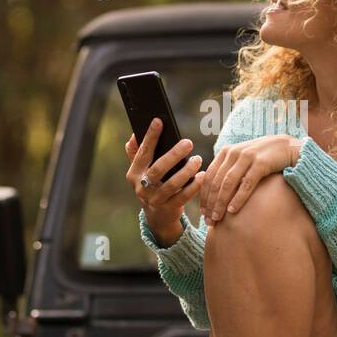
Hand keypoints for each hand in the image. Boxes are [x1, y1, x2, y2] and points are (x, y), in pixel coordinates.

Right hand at [125, 118, 205, 247]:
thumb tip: (133, 135)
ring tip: (198, 159)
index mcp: (134, 173)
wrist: (157, 216)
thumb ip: (136, 153)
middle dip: (174, 155)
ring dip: (187, 171)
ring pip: (172, 184)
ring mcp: (155, 200)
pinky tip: (202, 175)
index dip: (150, 137)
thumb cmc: (152, 185)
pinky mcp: (169, 209)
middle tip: (188, 143)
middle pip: (158, 169)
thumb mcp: (141, 171)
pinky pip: (183, 197)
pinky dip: (194, 186)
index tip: (159, 121)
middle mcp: (142, 187)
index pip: (143, 152)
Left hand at [199, 134, 301, 223]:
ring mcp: (247, 157)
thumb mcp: (243, 160)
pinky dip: (238, 198)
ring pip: (228, 183)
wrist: (287, 148)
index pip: (209, 176)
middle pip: (216, 182)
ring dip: (221, 203)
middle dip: (211, 203)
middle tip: (209, 221)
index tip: (203, 213)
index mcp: (226, 152)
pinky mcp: (261, 163)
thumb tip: (213, 193)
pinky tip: (233, 210)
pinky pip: (246, 184)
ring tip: (218, 218)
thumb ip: (229, 170)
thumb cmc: (263, 158)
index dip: (204, 196)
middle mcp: (234, 152)